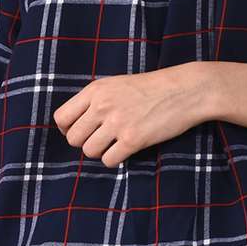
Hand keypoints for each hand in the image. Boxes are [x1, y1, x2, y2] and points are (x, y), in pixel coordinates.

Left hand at [53, 63, 208, 166]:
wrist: (185, 90)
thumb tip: (74, 125)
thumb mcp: (117, 84)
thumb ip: (95, 100)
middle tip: (102, 139)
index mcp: (96, 90)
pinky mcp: (133, 140)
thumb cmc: (152, 88)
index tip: (83, 131)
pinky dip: (115, 159)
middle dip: (85, 142)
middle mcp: (102, 105)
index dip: (68, 129)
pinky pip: (109, 161)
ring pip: (89, 152)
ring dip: (100, 152)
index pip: (62, 118)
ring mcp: (117, 123)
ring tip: (115, 143)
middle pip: (73, 138)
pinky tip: (126, 149)